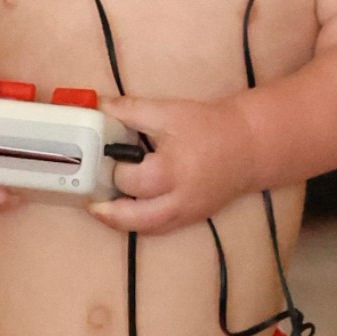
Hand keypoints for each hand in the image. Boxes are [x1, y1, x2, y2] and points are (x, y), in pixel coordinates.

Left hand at [89, 93, 258, 234]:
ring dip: (119, 221)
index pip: (127, 178)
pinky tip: (126, 209)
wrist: (248, 146)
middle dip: (106, 209)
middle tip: (88, 196)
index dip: (108, 168)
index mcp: (169, 171)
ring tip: (101, 206)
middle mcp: (177, 200)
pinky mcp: (191, 219)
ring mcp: (185, 214)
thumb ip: (129, 110)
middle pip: (131, 218)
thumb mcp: (167, 111)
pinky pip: (158, 229)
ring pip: (143, 229)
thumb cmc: (207, 126)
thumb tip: (98, 106)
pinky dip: (138, 222)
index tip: (96, 158)